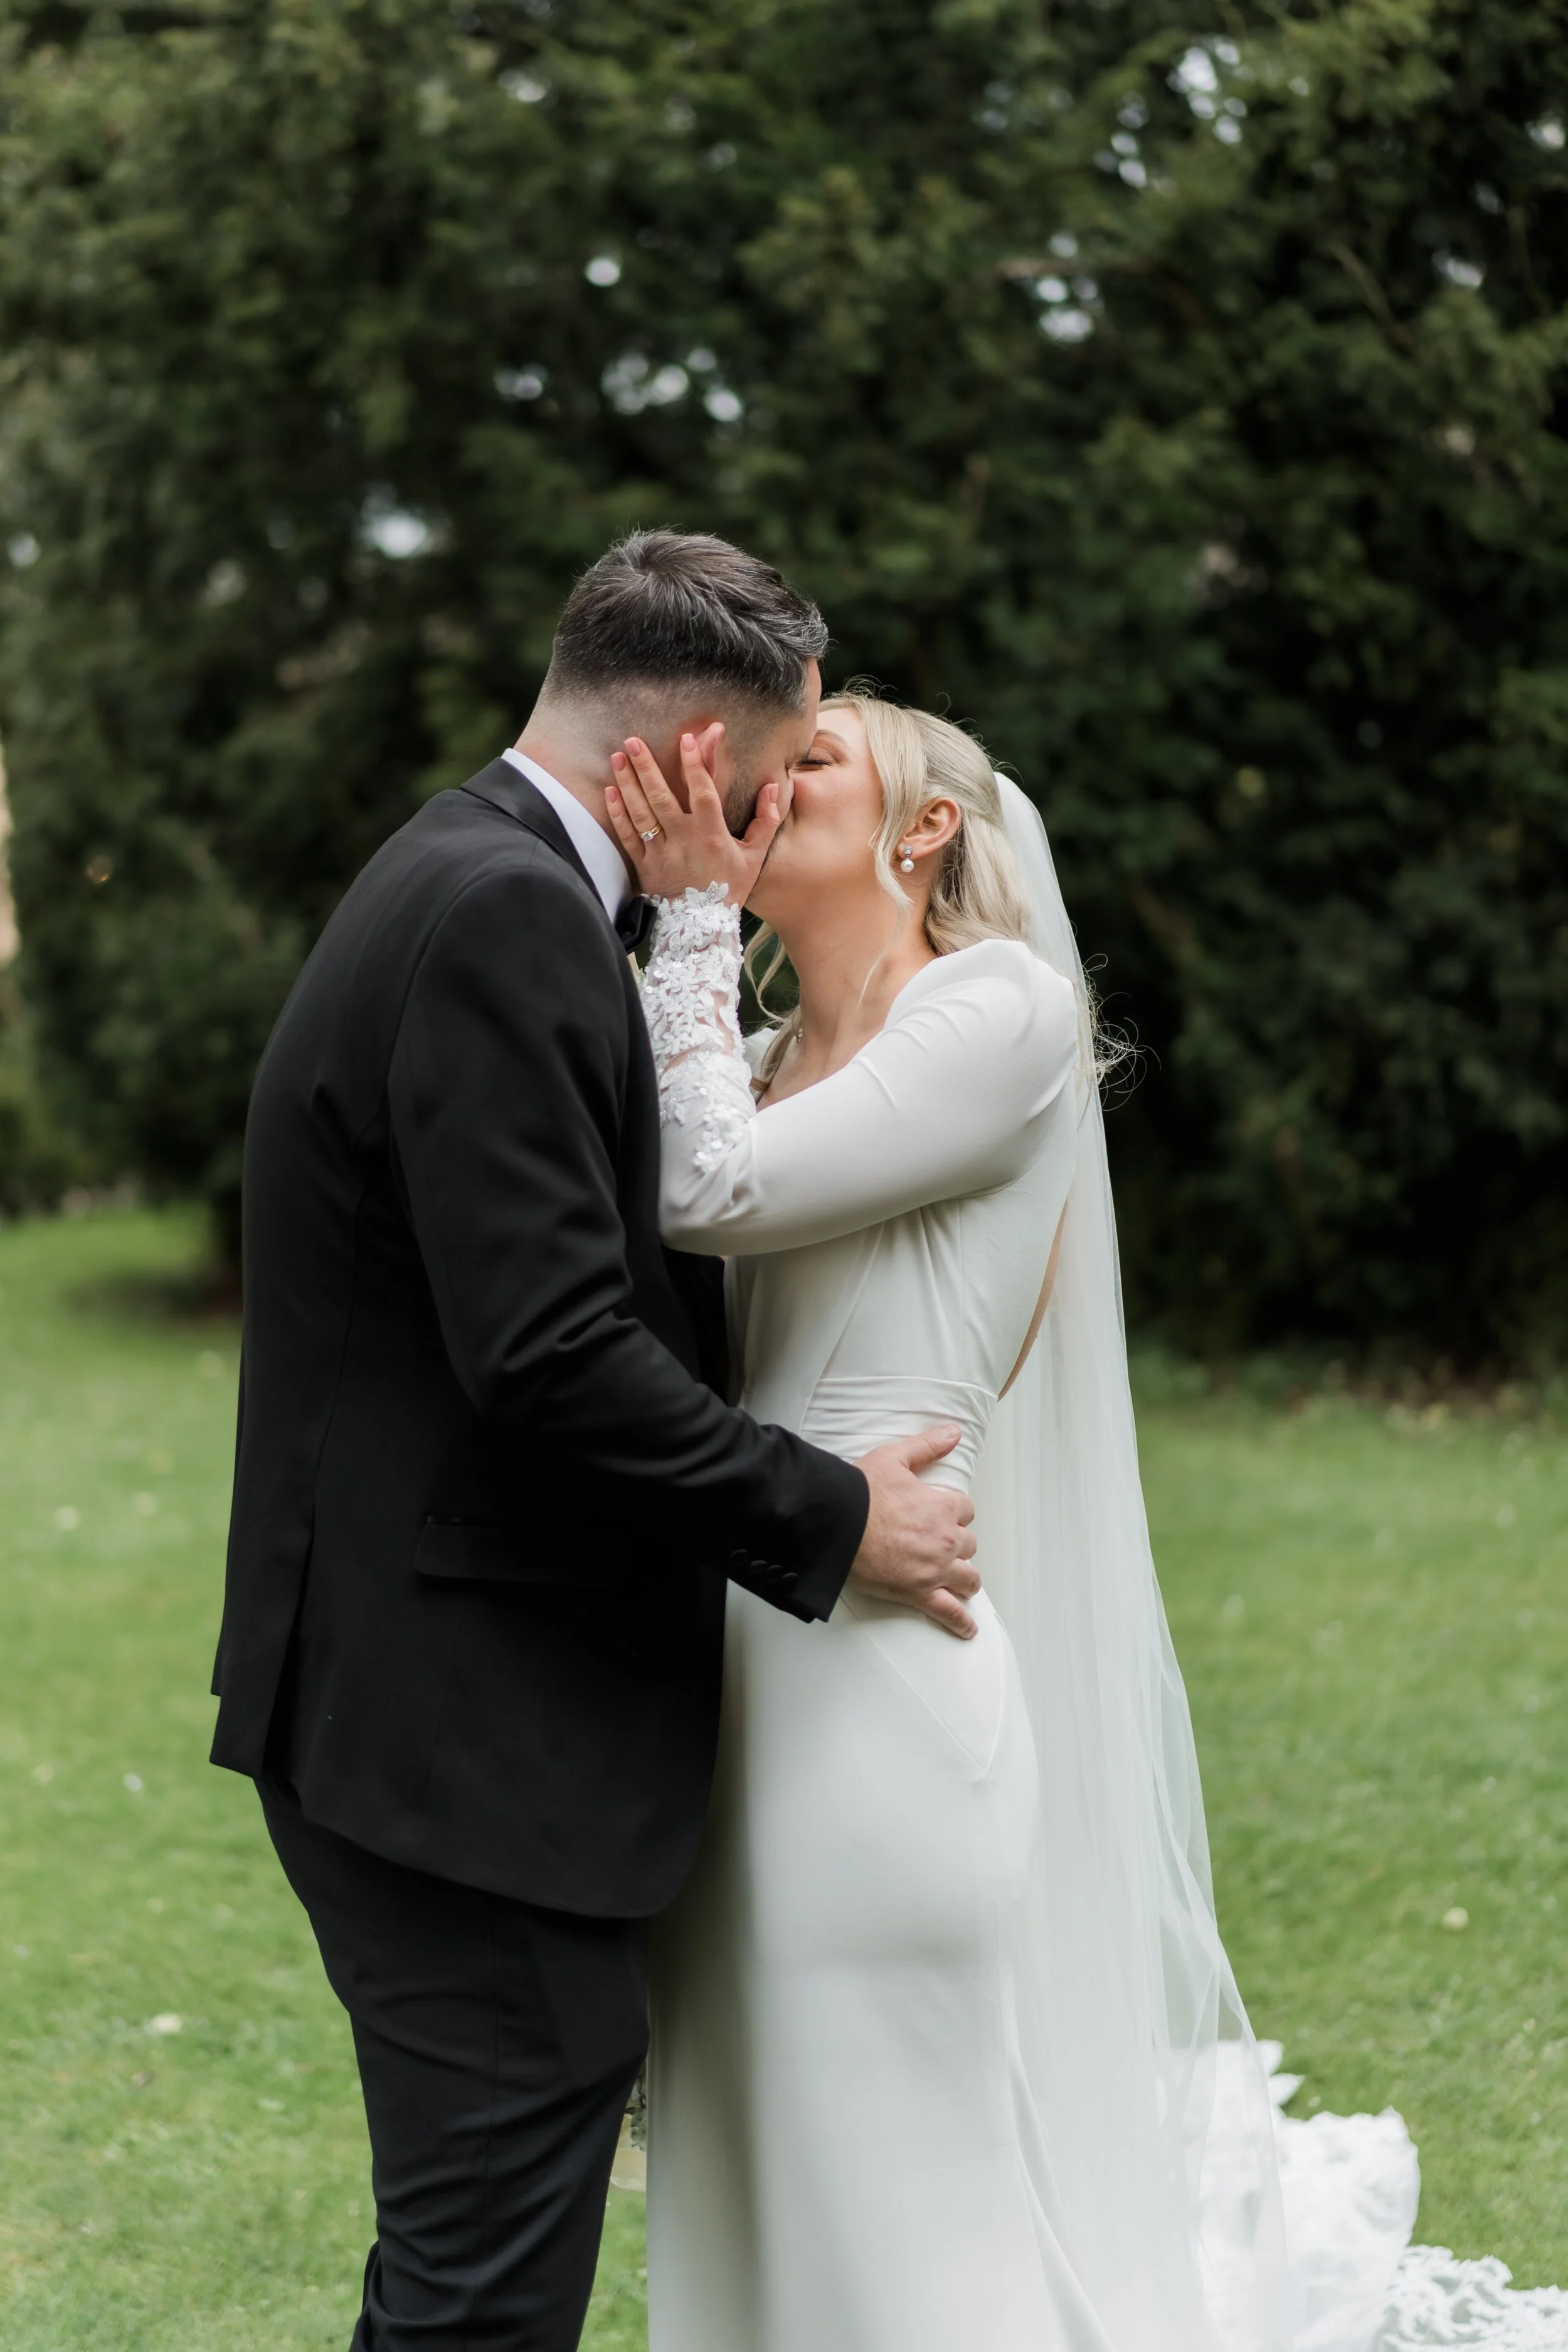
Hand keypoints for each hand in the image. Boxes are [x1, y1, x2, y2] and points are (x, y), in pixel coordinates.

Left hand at [604, 727, 783, 904]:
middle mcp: (685, 841)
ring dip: (627, 783)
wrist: (703, 928)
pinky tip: (610, 791)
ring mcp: (662, 854)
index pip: (703, 793)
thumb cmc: (729, 888)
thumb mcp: (755, 855)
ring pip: (641, 814)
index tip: (688, 738)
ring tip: (616, 757)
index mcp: (712, 835)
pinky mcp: (645, 867)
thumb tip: (773, 785)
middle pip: (662, 798)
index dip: (696, 765)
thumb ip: (766, 820)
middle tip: (632, 740)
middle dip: (646, 767)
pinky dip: (618, 815)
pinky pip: (629, 837)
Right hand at [849, 1425, 979, 1639]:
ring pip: (967, 1578)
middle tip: (939, 1545)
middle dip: (957, 1544)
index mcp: (943, 1507)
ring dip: (964, 1578)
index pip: (966, 1511)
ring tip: (959, 1581)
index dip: (954, 1513)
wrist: (837, 1524)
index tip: (942, 1515)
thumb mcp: (894, 1458)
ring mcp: (935, 1569)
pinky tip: (967, 1629)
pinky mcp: (919, 1593)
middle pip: (968, 1545)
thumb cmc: (860, 1492)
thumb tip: (954, 1432)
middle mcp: (946, 1540)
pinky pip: (949, 1612)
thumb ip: (927, 1446)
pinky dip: (961, 1622)